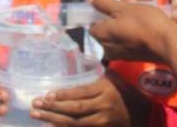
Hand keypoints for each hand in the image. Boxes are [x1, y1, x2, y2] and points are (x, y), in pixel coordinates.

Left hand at [30, 73, 145, 125]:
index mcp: (105, 89)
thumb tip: (79, 56)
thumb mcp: (113, 78)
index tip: (47, 94)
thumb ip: (97, 72)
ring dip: (53, 119)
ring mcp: (101, 120)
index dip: (63, 95)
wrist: (140, 114)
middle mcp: (103, 105)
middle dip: (53, 108)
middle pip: (75, 109)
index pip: (81, 93)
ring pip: (74, 122)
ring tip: (36, 115)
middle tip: (35, 104)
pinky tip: (50, 126)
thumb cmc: (124, 91)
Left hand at [89, 0, 176, 62]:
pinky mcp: (137, 53)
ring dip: (134, 10)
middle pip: (111, 22)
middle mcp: (109, 48)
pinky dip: (140, 22)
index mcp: (102, 37)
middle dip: (123, 6)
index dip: (104, 9)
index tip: (117, 0)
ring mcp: (124, 52)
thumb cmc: (143, 23)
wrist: (168, 43)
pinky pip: (134, 34)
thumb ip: (103, 3)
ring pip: (124, 26)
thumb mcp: (123, 8)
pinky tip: (152, 8)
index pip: (94, 22)